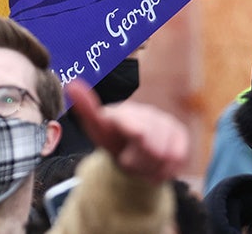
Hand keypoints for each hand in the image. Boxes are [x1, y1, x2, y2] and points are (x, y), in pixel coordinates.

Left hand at [65, 80, 189, 183]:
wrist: (133, 153)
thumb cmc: (113, 140)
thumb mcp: (97, 130)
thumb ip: (87, 108)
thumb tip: (72, 84)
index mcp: (124, 112)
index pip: (132, 119)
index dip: (133, 126)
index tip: (135, 132)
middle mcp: (148, 113)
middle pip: (148, 143)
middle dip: (137, 160)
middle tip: (128, 162)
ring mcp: (166, 122)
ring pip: (163, 152)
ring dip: (148, 166)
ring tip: (140, 163)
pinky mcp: (180, 134)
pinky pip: (176, 156)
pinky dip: (164, 168)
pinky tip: (155, 163)